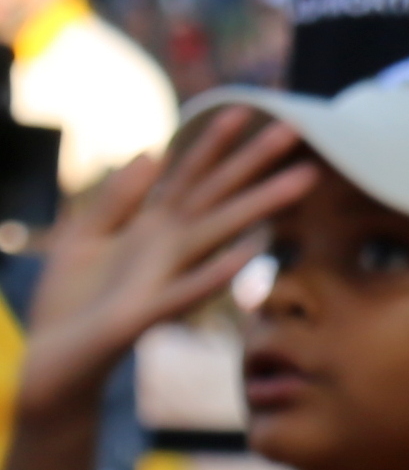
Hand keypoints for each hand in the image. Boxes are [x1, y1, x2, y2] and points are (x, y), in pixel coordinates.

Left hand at [17, 114, 315, 422]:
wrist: (46, 361)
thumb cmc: (67, 302)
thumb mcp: (81, 238)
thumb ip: (115, 198)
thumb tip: (153, 152)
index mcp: (150, 226)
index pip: (188, 175)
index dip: (212, 142)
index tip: (244, 108)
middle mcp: (167, 247)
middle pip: (216, 195)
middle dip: (254, 162)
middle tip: (296, 129)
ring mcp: (162, 277)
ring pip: (217, 233)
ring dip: (259, 207)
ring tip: (301, 180)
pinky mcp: (145, 314)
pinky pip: (186, 291)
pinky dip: (217, 272)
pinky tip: (250, 253)